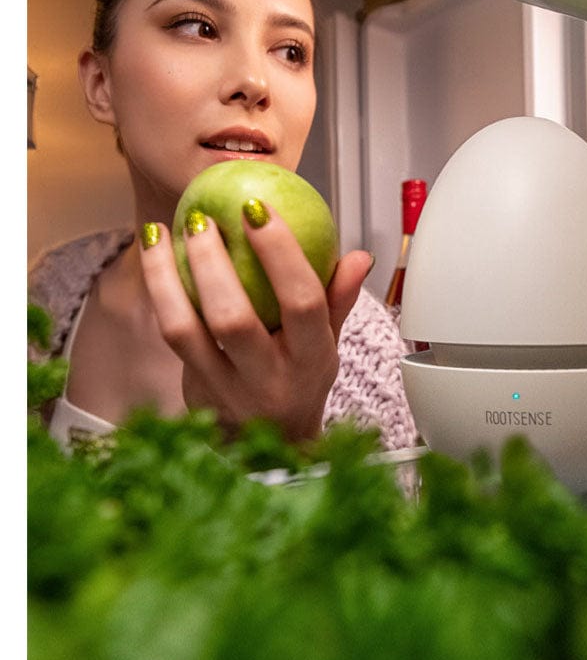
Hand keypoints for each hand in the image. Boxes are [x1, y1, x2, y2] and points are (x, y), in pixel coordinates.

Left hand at [139, 207, 371, 439]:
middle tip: (203, 217)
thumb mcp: (329, 344)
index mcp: (311, 360)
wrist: (269, 448)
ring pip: (186, 328)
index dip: (282, 254)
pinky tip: (153, 254)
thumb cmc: (299, 380)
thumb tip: (359, 256)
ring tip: (160, 231)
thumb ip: (339, 298)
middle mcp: (268, 378)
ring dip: (168, 274)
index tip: (259, 211)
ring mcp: (226, 388)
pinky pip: (171, 335)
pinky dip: (159, 290)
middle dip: (214, 262)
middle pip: (235, 318)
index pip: (303, 303)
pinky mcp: (194, 389)